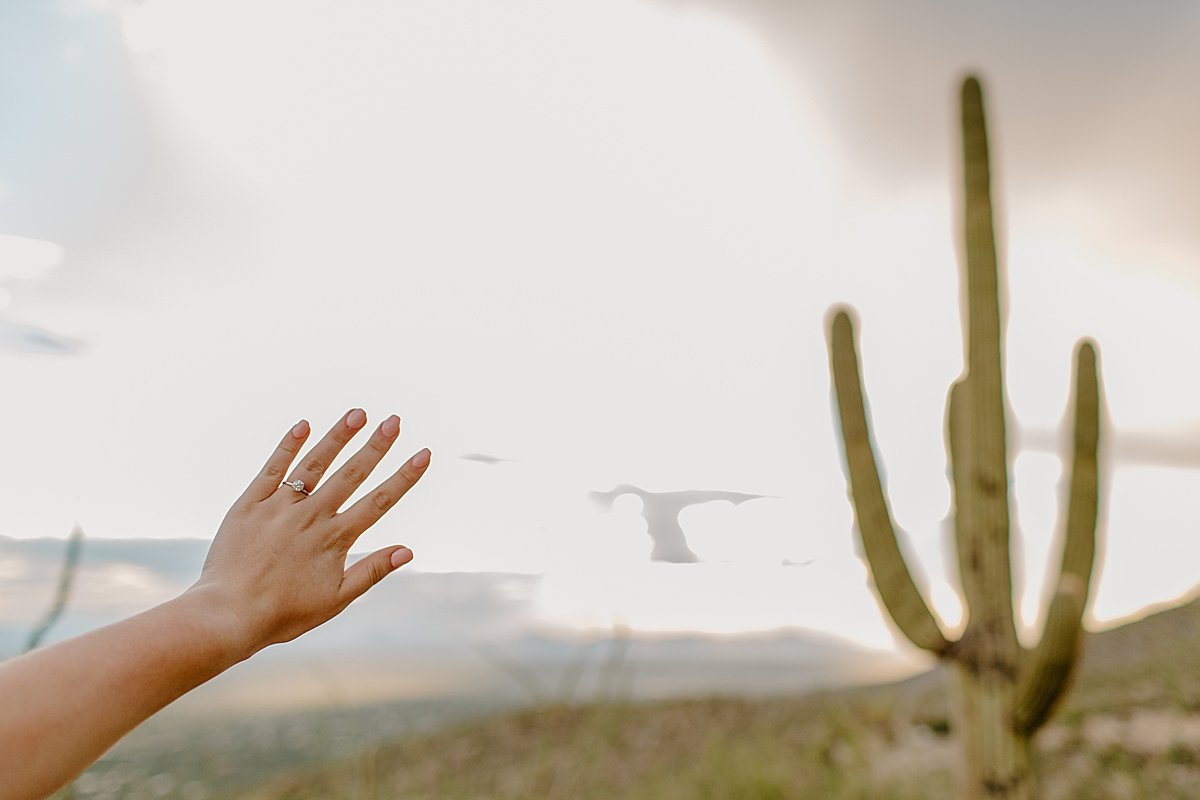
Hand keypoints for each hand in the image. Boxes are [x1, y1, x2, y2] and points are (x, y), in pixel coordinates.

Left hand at [189, 408, 429, 657]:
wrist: (228, 614)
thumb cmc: (283, 614)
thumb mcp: (336, 599)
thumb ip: (372, 571)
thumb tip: (408, 550)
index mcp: (334, 539)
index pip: (378, 501)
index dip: (403, 477)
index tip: (423, 454)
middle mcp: (310, 516)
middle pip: (350, 474)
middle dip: (376, 445)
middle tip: (394, 420)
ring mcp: (280, 507)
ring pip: (314, 464)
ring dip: (337, 437)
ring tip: (357, 413)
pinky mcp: (250, 504)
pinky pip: (272, 469)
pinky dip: (288, 446)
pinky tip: (303, 425)